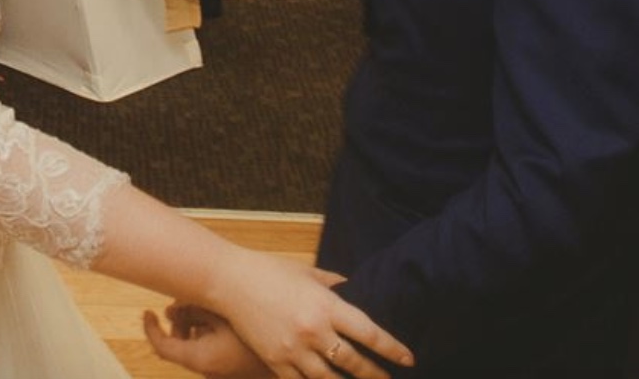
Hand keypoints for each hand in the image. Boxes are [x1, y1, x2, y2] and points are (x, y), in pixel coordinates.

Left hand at [145, 306, 269, 377]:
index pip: (161, 346)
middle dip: (177, 322)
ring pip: (194, 348)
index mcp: (199, 358)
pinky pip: (209, 352)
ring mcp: (218, 371)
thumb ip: (191, 310)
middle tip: (182, 302)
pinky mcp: (231, 369)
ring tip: (204, 305)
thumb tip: (170, 309)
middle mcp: (206, 370)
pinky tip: (220, 318)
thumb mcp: (220, 313)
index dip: (150, 328)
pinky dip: (207, 336)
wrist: (292, 355)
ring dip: (193, 327)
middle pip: (178, 346)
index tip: (148, 312)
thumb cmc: (256, 332)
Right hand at [202, 253, 413, 378]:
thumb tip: (350, 288)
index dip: (392, 349)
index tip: (408, 359)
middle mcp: (314, 331)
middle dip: (376, 375)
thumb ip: (332, 283)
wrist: (229, 281)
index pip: (369, 333)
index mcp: (326, 305)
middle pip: (354, 363)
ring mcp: (294, 350)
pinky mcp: (275, 362)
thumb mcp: (306, 272)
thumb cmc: (269, 270)